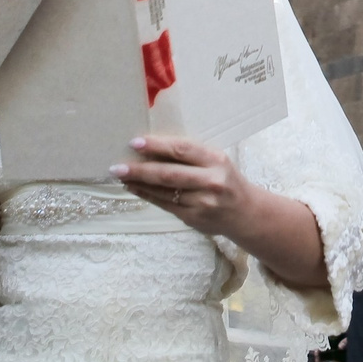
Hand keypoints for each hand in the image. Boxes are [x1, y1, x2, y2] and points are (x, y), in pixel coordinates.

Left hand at [110, 135, 250, 232]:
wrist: (245, 212)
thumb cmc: (225, 179)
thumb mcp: (215, 160)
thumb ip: (190, 155)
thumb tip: (151, 146)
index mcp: (216, 160)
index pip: (182, 150)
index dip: (157, 146)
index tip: (135, 143)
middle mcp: (210, 181)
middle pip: (169, 174)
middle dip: (140, 170)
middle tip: (117, 166)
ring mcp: (202, 202)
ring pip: (164, 192)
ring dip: (139, 184)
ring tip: (121, 176)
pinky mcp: (194, 218)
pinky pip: (165, 205)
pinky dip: (147, 196)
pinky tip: (135, 188)